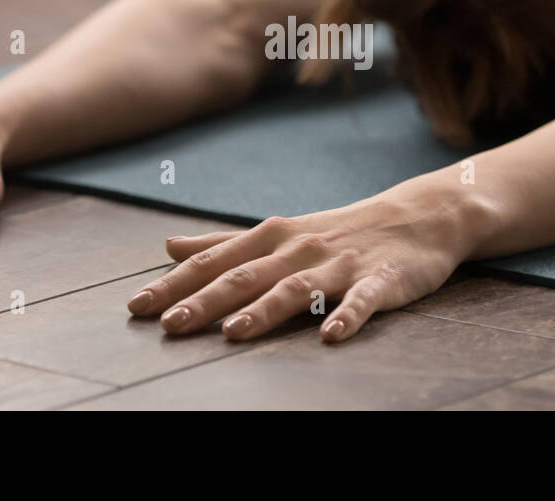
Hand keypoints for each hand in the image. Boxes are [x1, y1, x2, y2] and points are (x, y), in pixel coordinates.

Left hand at [126, 179, 484, 341]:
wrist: (417, 216)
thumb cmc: (338, 230)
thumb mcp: (277, 231)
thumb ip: (222, 243)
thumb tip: (168, 245)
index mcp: (272, 237)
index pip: (215, 262)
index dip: (175, 284)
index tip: (137, 306)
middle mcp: (300, 248)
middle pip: (247, 276)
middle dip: (206, 301)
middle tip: (170, 326)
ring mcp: (341, 265)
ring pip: (297, 288)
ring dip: (265, 310)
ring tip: (233, 333)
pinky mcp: (381, 280)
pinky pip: (363, 300)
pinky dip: (347, 316)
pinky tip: (329, 337)